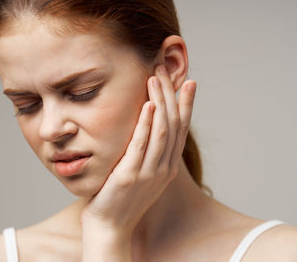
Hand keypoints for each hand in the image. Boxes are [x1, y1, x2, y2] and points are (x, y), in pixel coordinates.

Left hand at [81, 64, 196, 236]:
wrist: (109, 227)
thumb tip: (146, 128)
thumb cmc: (120, 199)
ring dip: (159, 102)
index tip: (188, 82)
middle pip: (173, 125)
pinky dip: (146, 124)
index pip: (181, 129)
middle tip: (164, 69)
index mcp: (167, 167)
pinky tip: (147, 105)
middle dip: (171, 94)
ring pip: (161, 131)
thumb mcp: (140, 174)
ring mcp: (149, 173)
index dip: (186, 104)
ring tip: (154, 77)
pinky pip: (141, 146)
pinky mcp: (130, 176)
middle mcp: (163, 168)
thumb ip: (147, 153)